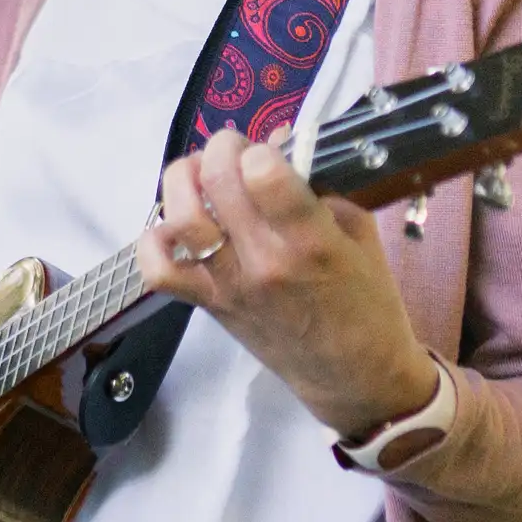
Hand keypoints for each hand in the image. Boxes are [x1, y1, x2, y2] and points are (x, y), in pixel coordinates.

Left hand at [139, 128, 439, 441]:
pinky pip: (159, 272)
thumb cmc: (368, 303)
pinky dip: (153, 241)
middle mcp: (265, 262)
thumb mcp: (361, 235)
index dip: (261, 150)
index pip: (265, 175)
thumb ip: (323, 187)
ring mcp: (230, 285)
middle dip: (223, 148)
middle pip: (219, 182)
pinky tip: (175, 228)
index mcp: (312, 242)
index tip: (269, 153)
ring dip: (184, 181)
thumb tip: (279, 144)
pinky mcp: (209, 305)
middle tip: (235, 151)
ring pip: (182, 218)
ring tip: (202, 177)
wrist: (353, 377)